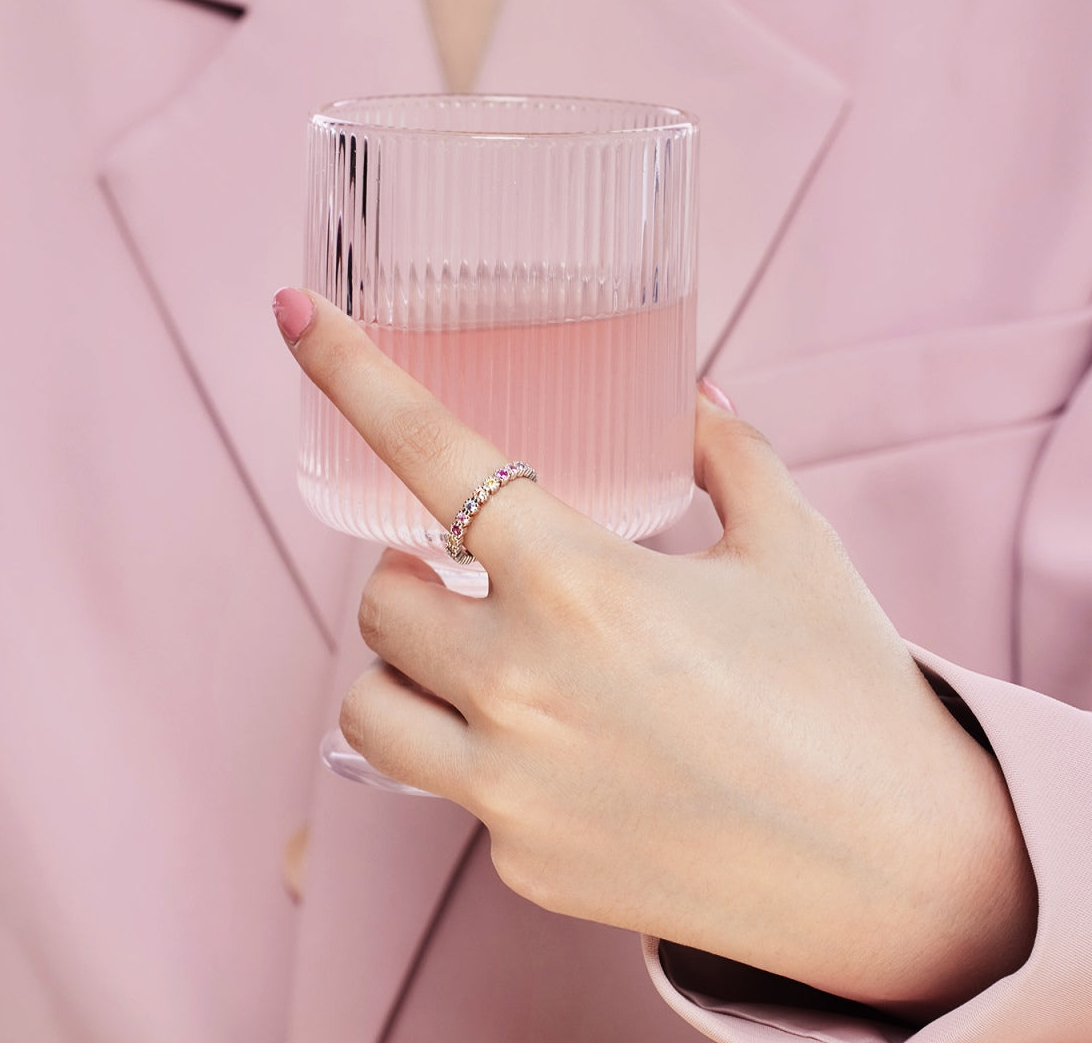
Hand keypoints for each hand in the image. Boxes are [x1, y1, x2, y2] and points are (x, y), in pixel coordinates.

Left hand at [274, 287, 1035, 1021]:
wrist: (896, 872)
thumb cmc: (846, 694)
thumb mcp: (792, 546)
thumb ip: (726, 453)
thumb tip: (690, 394)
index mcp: (580, 582)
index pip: (431, 453)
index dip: (350, 372)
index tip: (291, 316)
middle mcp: (521, 685)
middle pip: (380, 601)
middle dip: (410, 573)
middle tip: (466, 571)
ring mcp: (509, 787)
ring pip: (372, 709)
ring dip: (407, 668)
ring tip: (481, 659)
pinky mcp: (522, 861)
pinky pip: (455, 788)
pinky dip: (483, 753)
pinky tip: (565, 752)